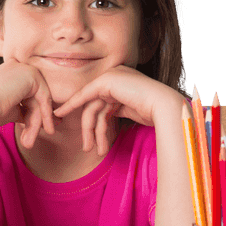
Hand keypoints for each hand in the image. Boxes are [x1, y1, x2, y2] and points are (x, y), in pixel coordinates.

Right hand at [0, 59, 55, 148]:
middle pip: (35, 96)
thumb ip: (26, 110)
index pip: (27, 93)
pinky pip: (44, 96)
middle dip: (39, 117)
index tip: (44, 127)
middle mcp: (16, 66)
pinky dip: (46, 114)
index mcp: (8, 73)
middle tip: (45, 133)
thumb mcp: (12, 110)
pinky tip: (47, 128)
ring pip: (39, 98)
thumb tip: (46, 120)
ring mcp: (24, 68)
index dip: (35, 111)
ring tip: (31, 140)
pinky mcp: (31, 74)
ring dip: (38, 121)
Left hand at [52, 66, 181, 154]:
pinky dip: (71, 105)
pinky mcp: (106, 80)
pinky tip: (61, 113)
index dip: (92, 119)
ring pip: (92, 107)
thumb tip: (105, 115)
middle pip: (96, 106)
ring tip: (90, 149)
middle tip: (88, 148)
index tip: (85, 134)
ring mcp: (111, 76)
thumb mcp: (130, 109)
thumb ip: (117, 108)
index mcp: (123, 81)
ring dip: (90, 130)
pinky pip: (85, 96)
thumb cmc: (154, 113)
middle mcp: (116, 76)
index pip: (102, 102)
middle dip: (90, 129)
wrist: (164, 106)